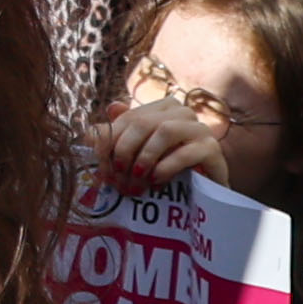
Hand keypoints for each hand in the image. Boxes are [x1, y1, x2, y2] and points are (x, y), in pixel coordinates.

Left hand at [97, 97, 222, 188]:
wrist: (206, 195)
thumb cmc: (168, 172)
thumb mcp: (139, 157)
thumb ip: (117, 141)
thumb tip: (90, 132)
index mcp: (162, 108)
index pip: (129, 117)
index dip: (110, 139)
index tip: (100, 164)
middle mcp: (182, 113)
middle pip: (144, 122)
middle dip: (125, 151)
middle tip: (117, 177)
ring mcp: (200, 129)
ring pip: (165, 131)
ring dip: (145, 158)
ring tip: (135, 180)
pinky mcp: (213, 149)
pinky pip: (186, 152)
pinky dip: (166, 167)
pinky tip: (156, 182)